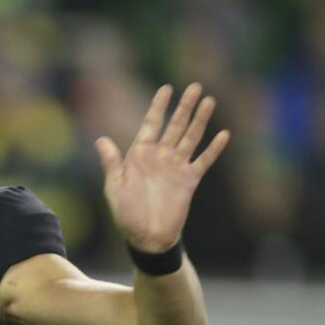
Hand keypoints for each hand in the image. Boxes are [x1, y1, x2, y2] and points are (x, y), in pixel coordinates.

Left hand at [95, 83, 230, 252]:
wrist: (147, 238)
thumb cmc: (127, 214)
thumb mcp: (115, 187)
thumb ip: (112, 163)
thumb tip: (100, 140)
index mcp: (140, 155)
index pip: (151, 124)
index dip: (159, 106)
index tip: (167, 88)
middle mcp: (160, 157)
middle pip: (175, 126)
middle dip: (184, 106)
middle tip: (196, 86)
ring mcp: (176, 167)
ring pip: (190, 137)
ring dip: (200, 120)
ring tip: (209, 101)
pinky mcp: (189, 180)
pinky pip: (204, 161)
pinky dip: (213, 148)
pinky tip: (223, 134)